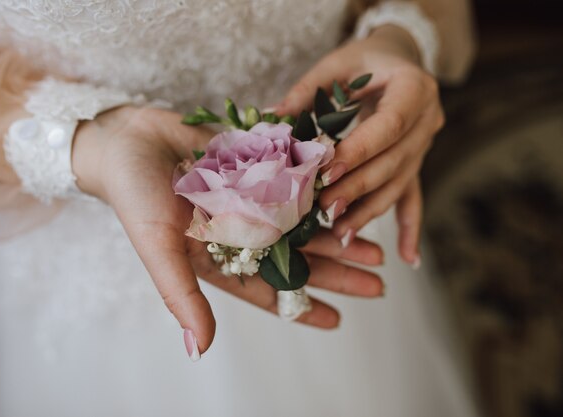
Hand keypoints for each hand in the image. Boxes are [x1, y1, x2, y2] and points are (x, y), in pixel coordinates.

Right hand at [72, 106, 383, 357]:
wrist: (125, 139)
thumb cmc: (134, 196)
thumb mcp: (158, 247)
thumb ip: (181, 295)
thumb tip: (200, 350)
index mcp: (220, 256)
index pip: (269, 289)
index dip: (302, 306)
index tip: (339, 319)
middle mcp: (241, 229)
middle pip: (297, 255)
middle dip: (337, 267)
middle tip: (378, 278)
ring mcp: (250, 197)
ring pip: (304, 219)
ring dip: (337, 230)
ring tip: (374, 240)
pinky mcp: (253, 164)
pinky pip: (294, 177)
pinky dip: (320, 184)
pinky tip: (351, 188)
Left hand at [276, 25, 444, 265]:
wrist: (399, 60)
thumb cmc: (364, 59)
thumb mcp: (337, 64)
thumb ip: (306, 90)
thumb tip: (269, 118)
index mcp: (415, 88)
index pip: (388, 127)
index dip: (360, 151)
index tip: (328, 172)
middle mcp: (428, 121)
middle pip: (393, 163)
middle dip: (357, 188)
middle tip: (324, 208)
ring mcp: (426, 147)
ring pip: (399, 186)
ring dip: (370, 212)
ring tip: (342, 235)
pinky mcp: (417, 165)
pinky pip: (414, 199)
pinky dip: (410, 229)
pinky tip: (410, 259)